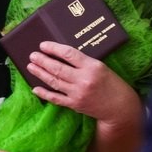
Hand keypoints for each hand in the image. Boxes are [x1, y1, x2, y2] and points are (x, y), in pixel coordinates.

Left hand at [27, 41, 143, 151]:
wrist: (120, 107)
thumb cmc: (112, 84)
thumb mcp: (101, 67)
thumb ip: (83, 62)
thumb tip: (62, 54)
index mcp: (92, 66)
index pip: (68, 54)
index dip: (54, 48)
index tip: (43, 45)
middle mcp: (84, 79)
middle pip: (58, 68)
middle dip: (43, 61)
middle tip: (32, 55)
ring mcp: (78, 93)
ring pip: (54, 82)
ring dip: (41, 73)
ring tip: (31, 66)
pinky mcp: (75, 104)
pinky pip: (56, 98)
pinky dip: (45, 93)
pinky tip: (35, 88)